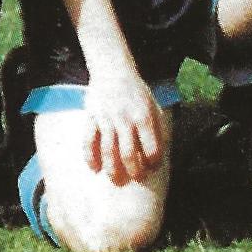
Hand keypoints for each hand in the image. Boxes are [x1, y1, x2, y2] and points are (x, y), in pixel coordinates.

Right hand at [81, 70, 163, 184]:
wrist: (113, 71)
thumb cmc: (137, 92)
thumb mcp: (153, 105)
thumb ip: (158, 126)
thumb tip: (163, 150)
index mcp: (144, 116)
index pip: (151, 147)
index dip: (153, 161)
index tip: (152, 167)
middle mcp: (125, 119)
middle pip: (128, 153)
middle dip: (133, 170)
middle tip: (136, 177)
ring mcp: (106, 119)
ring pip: (108, 150)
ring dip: (112, 169)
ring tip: (117, 180)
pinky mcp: (91, 118)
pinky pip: (88, 141)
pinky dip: (90, 157)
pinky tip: (95, 168)